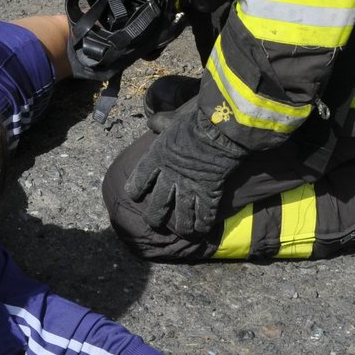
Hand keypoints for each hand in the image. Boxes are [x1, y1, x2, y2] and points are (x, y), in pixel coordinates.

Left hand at [123, 109, 246, 237]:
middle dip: (154, 219)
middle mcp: (170, 177)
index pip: (138, 181)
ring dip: (182, 228)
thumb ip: (161, 123)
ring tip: (183, 233)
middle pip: (157, 207)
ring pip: (181, 218)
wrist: (220, 128)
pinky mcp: (209, 192)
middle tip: (155, 223)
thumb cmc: (196, 122)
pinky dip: (203, 225)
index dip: (135, 191)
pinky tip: (202, 230)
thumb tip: (152, 121)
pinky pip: (204, 216)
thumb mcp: (173, 121)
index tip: (136, 195)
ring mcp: (189, 187)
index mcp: (157, 159)